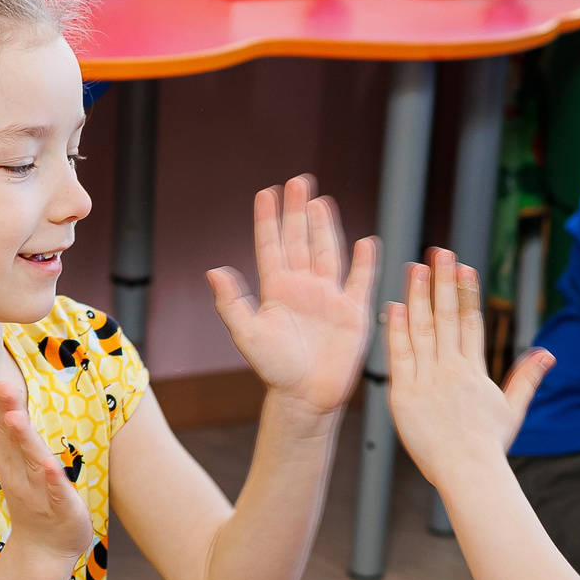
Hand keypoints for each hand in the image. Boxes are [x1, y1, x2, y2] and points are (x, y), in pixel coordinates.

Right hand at [0, 380, 93, 563]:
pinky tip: (51, 465)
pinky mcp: (61, 509)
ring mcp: (40, 493)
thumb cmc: (31, 500)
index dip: (2, 408)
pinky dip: (54, 480)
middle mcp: (22, 475)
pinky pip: (57, 492)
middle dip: (9, 415)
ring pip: (33, 463)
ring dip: (26, 441)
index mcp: (12, 462)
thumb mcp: (13, 463)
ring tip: (17, 418)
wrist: (43, 549)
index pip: (4, 431)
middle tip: (4, 388)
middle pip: (15, 442)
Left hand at [206, 176, 377, 415]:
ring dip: (325, 227)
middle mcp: (303, 287)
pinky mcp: (353, 311)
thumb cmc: (274, 369)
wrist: (305, 397)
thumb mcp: (247, 336)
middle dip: (298, 211)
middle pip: (300, 240)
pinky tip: (365, 241)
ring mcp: (329, 296)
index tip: (266, 192)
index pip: (271, 246)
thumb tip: (214, 271)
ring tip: (320, 201)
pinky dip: (365, 262)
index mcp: (276, 290)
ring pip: (328, 252)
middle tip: (298, 181)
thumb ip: (231, 304)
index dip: (268, 220)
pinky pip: (361, 281)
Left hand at [384, 247, 552, 482]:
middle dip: (443, 282)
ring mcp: (428, 380)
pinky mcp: (406, 394)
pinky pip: (400, 356)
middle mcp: (452, 369)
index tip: (463, 267)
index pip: (470, 322)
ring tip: (415, 267)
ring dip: (418, 296)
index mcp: (475, 371)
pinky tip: (394, 305)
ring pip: (422, 330)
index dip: (466, 292)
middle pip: (447, 317)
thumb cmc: (489, 446)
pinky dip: (397, 331)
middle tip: (439, 251)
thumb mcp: (513, 409)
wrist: (469, 472)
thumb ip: (528, 377)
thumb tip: (549, 353)